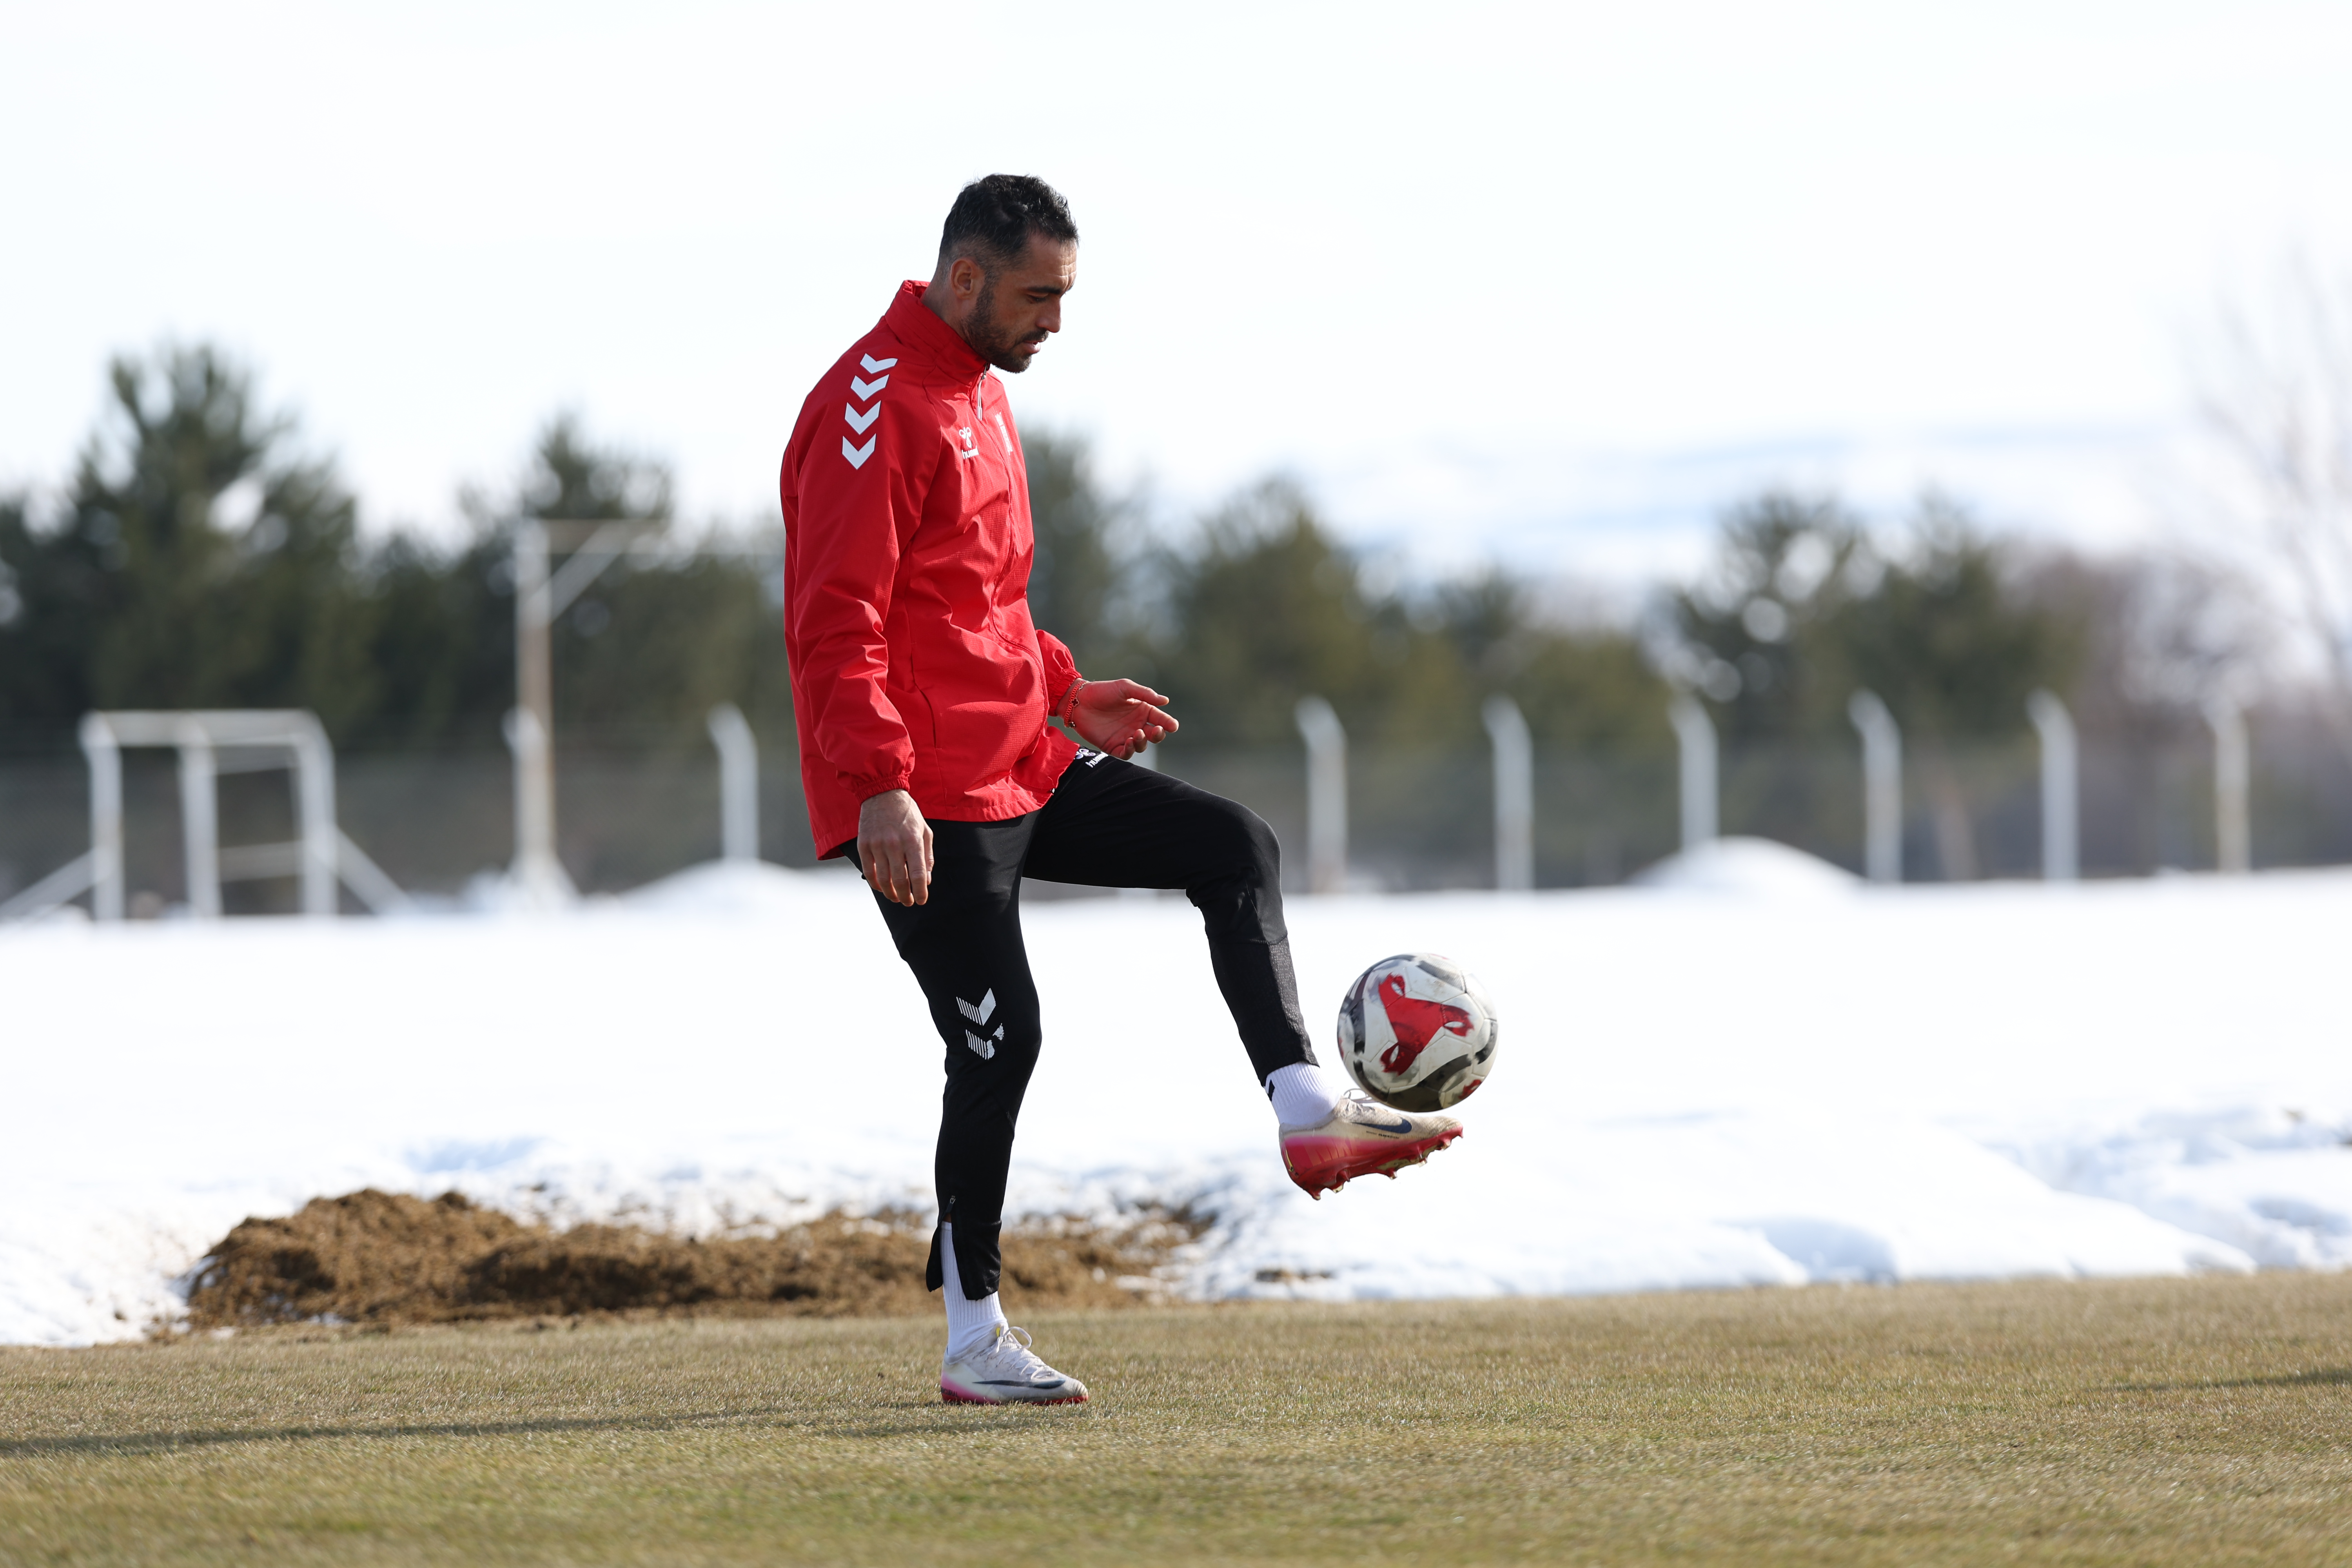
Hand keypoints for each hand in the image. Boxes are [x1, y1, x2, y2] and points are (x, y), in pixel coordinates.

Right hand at [857, 789, 932, 905]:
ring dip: (891, 893)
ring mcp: (877, 844)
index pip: (918, 874)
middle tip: (908, 902)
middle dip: (905, 896)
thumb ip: (927, 856)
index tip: (921, 900)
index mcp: (913, 840)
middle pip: (900, 880)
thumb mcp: (925, 830)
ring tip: (896, 898)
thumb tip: (927, 880)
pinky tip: (881, 888)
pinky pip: (868, 871)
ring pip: (883, 879)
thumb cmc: (907, 813)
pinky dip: (875, 883)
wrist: (883, 793)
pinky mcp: (864, 844)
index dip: (920, 891)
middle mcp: (895, 843)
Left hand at [1064, 679, 1177, 759]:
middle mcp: (1136, 725)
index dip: (1168, 724)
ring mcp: (1125, 736)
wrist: (1078, 701)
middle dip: (1158, 735)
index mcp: (1142, 710)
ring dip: (1143, 742)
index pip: (1160, 719)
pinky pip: (1126, 753)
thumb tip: (1166, 701)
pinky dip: (1130, 750)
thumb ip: (1145, 694)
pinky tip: (1129, 741)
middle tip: (1155, 730)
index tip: (1172, 726)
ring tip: (1137, 733)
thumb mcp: (1125, 687)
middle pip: (1154, 735)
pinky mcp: (1112, 746)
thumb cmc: (1102, 691)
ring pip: (1141, 746)